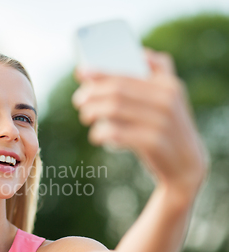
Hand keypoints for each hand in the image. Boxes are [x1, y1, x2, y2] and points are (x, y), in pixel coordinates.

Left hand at [71, 48, 207, 195]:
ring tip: (85, 116)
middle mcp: (168, 100)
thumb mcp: (165, 100)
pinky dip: (101, 132)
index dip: (101, 71)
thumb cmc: (164, 128)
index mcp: (169, 84)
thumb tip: (96, 72)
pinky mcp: (155, 143)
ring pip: (115, 109)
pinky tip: (96, 136)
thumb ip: (145, 79)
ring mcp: (162, 121)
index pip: (127, 72)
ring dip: (93, 111)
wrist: (187, 165)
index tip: (80, 72)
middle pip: (118, 90)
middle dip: (93, 93)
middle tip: (79, 100)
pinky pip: (118, 133)